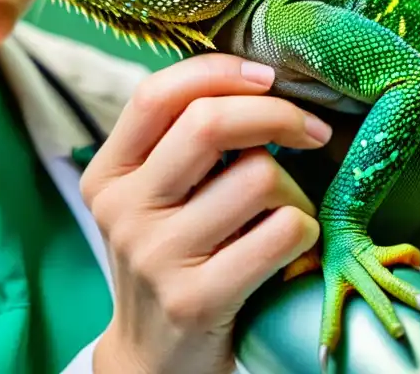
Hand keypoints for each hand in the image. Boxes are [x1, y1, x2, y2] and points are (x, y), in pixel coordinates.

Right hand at [80, 54, 332, 373]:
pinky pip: (282, 233)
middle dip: (276, 115)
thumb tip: (251, 80)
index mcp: (109, 174)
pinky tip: (292, 245)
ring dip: (296, 190)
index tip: (267, 78)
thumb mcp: (150, 199)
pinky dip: (305, 230)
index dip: (218, 74)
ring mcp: (156, 257)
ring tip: (288, 211)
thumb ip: (177, 144)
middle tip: (311, 131)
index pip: (156, 95)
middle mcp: (123, 210)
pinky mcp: (197, 299)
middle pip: (209, 125)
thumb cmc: (169, 260)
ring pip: (258, 178)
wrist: (154, 361)